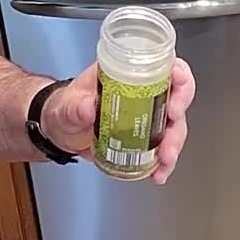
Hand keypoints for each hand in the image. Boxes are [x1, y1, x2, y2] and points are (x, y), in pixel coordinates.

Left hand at [41, 59, 196, 184]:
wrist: (61, 131)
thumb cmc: (66, 107)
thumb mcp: (67, 104)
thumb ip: (75, 106)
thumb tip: (87, 107)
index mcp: (128, 74)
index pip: (164, 66)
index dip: (178, 73)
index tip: (178, 83)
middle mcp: (143, 93)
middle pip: (176, 99)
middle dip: (178, 119)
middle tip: (170, 136)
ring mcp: (146, 116)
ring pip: (173, 127)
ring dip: (173, 146)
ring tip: (164, 162)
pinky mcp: (144, 138)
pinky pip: (162, 149)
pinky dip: (163, 163)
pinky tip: (158, 173)